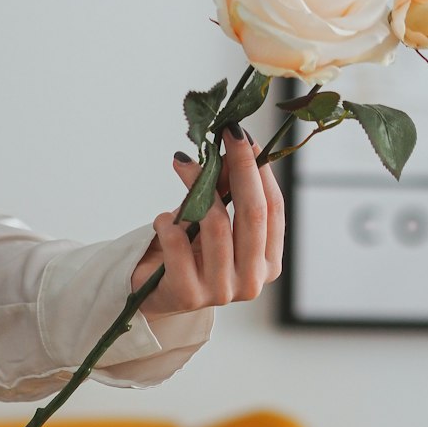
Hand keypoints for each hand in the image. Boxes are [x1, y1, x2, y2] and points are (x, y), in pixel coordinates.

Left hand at [133, 122, 284, 318]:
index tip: (242, 134)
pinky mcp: (189, 295)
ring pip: (216, 226)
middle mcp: (252, 281)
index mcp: (268, 263)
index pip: (273, 209)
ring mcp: (222, 291)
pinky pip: (179, 246)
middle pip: (251, 214)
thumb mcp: (215, 218)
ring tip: (182, 164)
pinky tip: (163, 219)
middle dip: (240, 166)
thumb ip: (228, 188)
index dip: (260, 169)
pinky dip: (169, 223)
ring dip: (198, 185)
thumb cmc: (190, 253)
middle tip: (224, 132)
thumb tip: (236, 143)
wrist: (154, 294)